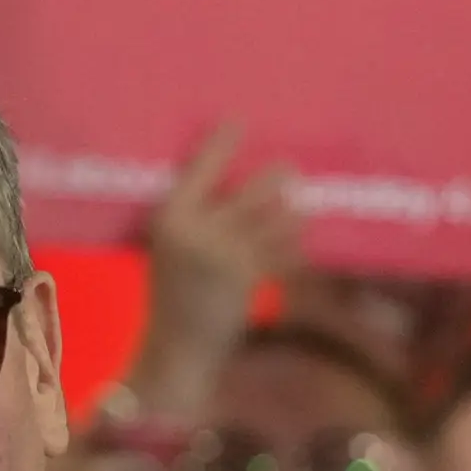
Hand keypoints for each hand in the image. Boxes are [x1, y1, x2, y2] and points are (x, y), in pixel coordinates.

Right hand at [124, 126, 301, 417]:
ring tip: (301, 207)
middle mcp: (195, 228)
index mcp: (168, 217)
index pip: (198, 168)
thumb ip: (196, 220)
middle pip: (249, 190)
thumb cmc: (171, 298)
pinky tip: (296, 253)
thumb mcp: (170, 251)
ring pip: (273, 219)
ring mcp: (222, 251)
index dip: (220, 144)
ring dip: (291, 216)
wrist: (174, 351)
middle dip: (275, 179)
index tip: (237, 120)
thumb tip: (241, 190)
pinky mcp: (245, 275)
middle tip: (290, 169)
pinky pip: (280, 253)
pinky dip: (290, 252)